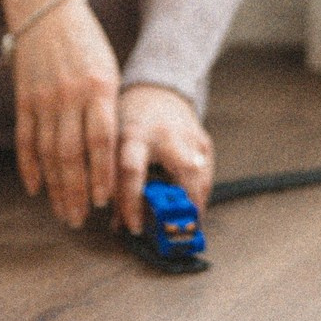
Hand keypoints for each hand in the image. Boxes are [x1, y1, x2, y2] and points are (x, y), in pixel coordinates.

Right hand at [5, 0, 119, 228]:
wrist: (45, 7)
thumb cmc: (85, 41)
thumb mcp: (108, 69)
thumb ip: (107, 108)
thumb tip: (109, 154)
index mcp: (99, 87)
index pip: (101, 141)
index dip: (101, 174)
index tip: (105, 201)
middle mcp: (70, 95)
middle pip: (72, 155)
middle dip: (77, 192)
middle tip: (80, 220)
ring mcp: (43, 98)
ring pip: (48, 153)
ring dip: (56, 188)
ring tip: (63, 212)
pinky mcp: (23, 98)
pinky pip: (25, 139)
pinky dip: (29, 166)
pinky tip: (35, 188)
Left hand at [115, 84, 212, 233]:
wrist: (158, 90)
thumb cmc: (131, 117)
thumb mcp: (115, 142)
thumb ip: (113, 178)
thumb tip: (117, 222)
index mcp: (136, 134)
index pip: (132, 172)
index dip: (132, 203)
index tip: (133, 227)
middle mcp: (168, 136)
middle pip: (185, 175)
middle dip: (183, 207)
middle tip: (178, 230)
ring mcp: (191, 138)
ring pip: (202, 178)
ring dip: (195, 205)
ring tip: (187, 225)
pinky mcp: (205, 143)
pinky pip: (207, 175)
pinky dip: (201, 194)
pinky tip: (193, 206)